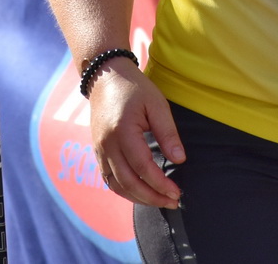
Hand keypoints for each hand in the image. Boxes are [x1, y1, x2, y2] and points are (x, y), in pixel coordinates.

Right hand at [87, 59, 184, 208]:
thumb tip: (180, 160)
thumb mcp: (156, 104)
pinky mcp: (97, 152)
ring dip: (138, 198)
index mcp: (122, 131)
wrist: (105, 77)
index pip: (142, 167)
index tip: (177, 192)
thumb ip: (168, 133)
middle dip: (151, 197)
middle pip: (128, 182)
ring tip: (159, 200)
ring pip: (116, 185)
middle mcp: (107, 144)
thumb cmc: (134, 88)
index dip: (160, 183)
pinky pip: (109, 179)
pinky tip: (141, 192)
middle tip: (172, 201)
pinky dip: (124, 190)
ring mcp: (99, 150)